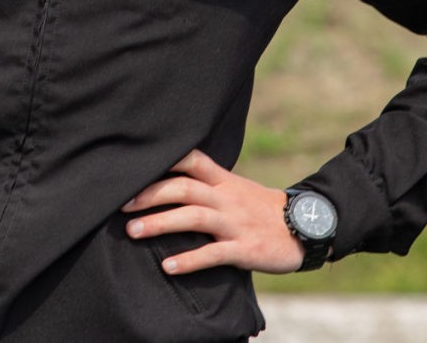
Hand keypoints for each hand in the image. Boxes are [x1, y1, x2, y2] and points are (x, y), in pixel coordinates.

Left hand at [122, 149, 303, 275]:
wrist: (304, 228)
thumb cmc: (261, 209)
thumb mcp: (236, 188)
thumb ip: (208, 184)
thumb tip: (170, 182)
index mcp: (224, 180)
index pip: (191, 160)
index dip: (164, 160)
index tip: (134, 166)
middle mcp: (226, 197)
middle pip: (184, 188)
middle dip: (150, 195)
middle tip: (122, 206)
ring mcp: (235, 223)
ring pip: (193, 217)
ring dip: (160, 223)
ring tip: (133, 232)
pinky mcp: (244, 248)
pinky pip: (213, 253)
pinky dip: (189, 260)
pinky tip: (168, 266)